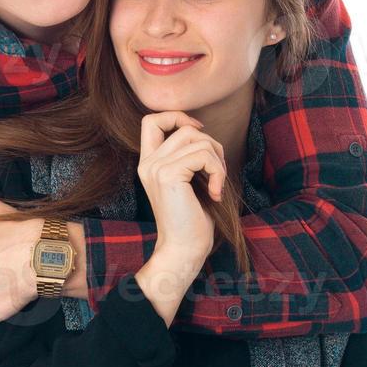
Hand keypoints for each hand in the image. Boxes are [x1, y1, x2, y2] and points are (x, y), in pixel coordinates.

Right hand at [137, 112, 225, 260]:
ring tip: (217, 184)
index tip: (199, 133)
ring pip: (198, 140)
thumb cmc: (191, 219)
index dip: (177, 117)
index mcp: (148, 163)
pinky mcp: (169, 175)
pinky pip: (204, 156)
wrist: (183, 249)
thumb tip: (204, 134)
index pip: (151, 120)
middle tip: (217, 172)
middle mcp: (147, 163)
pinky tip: (216, 193)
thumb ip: (187, 156)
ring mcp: (156, 168)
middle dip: (211, 145)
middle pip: (185, 128)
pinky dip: (218, 172)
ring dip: (218, 161)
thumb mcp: (188, 180)